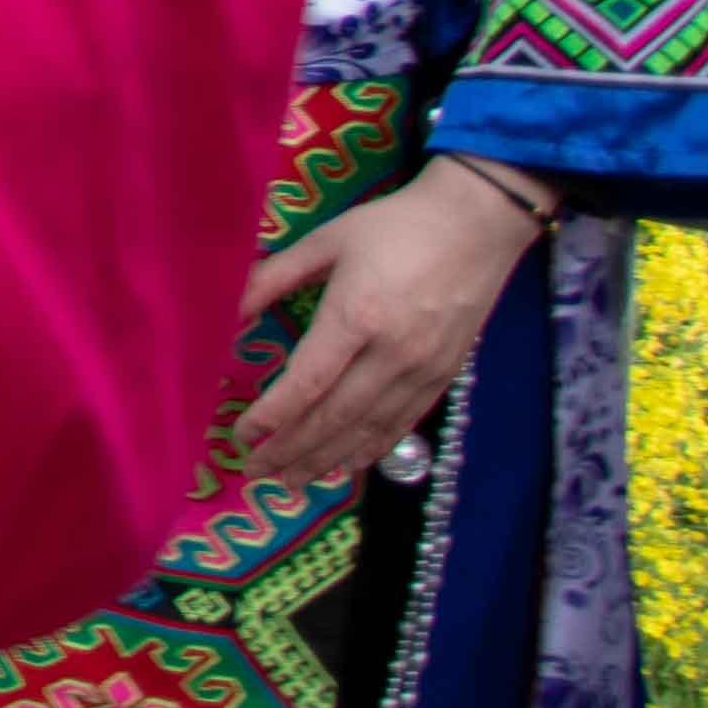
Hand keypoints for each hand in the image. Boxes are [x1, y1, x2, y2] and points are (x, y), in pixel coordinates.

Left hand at [233, 162, 554, 485]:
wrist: (478, 224)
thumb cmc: (394, 226)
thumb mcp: (326, 240)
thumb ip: (274, 277)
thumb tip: (228, 310)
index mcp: (357, 316)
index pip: (308, 382)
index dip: (273, 416)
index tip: (242, 435)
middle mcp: (393, 352)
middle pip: (335, 416)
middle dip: (292, 449)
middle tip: (257, 472)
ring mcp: (424, 369)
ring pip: (368, 428)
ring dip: (327, 459)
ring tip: (291, 482)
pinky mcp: (445, 375)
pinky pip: (403, 422)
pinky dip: (371, 448)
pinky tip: (346, 464)